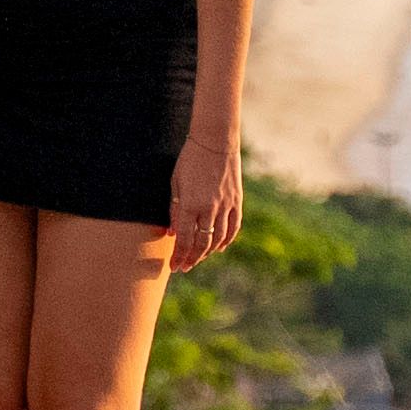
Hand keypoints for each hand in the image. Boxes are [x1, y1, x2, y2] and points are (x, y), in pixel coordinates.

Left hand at [168, 138, 241, 271]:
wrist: (215, 142)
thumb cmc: (189, 160)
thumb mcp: (175, 183)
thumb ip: (175, 210)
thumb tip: (173, 234)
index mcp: (190, 204)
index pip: (184, 239)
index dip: (179, 256)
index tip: (174, 267)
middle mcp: (209, 208)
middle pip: (201, 244)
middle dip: (191, 259)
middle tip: (184, 267)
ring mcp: (226, 206)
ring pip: (218, 239)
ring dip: (207, 253)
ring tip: (198, 258)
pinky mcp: (237, 201)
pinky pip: (233, 228)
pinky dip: (226, 241)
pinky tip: (219, 248)